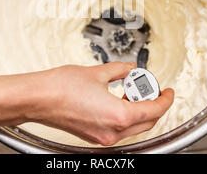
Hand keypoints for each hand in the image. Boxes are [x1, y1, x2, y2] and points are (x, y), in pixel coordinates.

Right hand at [24, 62, 173, 145]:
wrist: (38, 99)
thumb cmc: (61, 88)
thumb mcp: (98, 72)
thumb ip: (119, 70)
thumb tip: (129, 69)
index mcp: (119, 116)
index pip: (154, 110)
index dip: (165, 99)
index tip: (168, 91)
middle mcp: (113, 131)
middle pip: (147, 123)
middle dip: (153, 105)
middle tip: (151, 88)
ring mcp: (102, 136)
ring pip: (133, 128)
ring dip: (138, 111)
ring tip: (132, 90)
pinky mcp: (92, 135)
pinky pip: (118, 129)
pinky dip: (124, 116)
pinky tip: (117, 99)